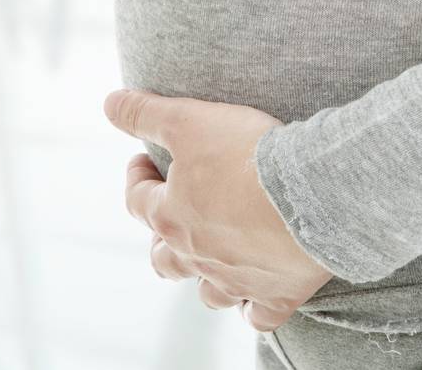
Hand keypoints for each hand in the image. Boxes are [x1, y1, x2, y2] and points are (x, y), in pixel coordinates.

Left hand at [103, 88, 334, 330]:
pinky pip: (257, 316)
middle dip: (160, 237)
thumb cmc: (247, 155)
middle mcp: (197, 256)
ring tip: (208, 256)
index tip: (143, 160)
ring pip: (207, 293)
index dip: (137, 177)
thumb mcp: (187, 120)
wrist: (312, 192)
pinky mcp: (277, 294)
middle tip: (171, 214)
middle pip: (164, 259)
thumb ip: (144, 113)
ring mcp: (236, 280)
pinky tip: (252, 299)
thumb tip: (109, 104)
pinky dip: (251, 309)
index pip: (137, 200)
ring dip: (201, 277)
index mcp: (171, 216)